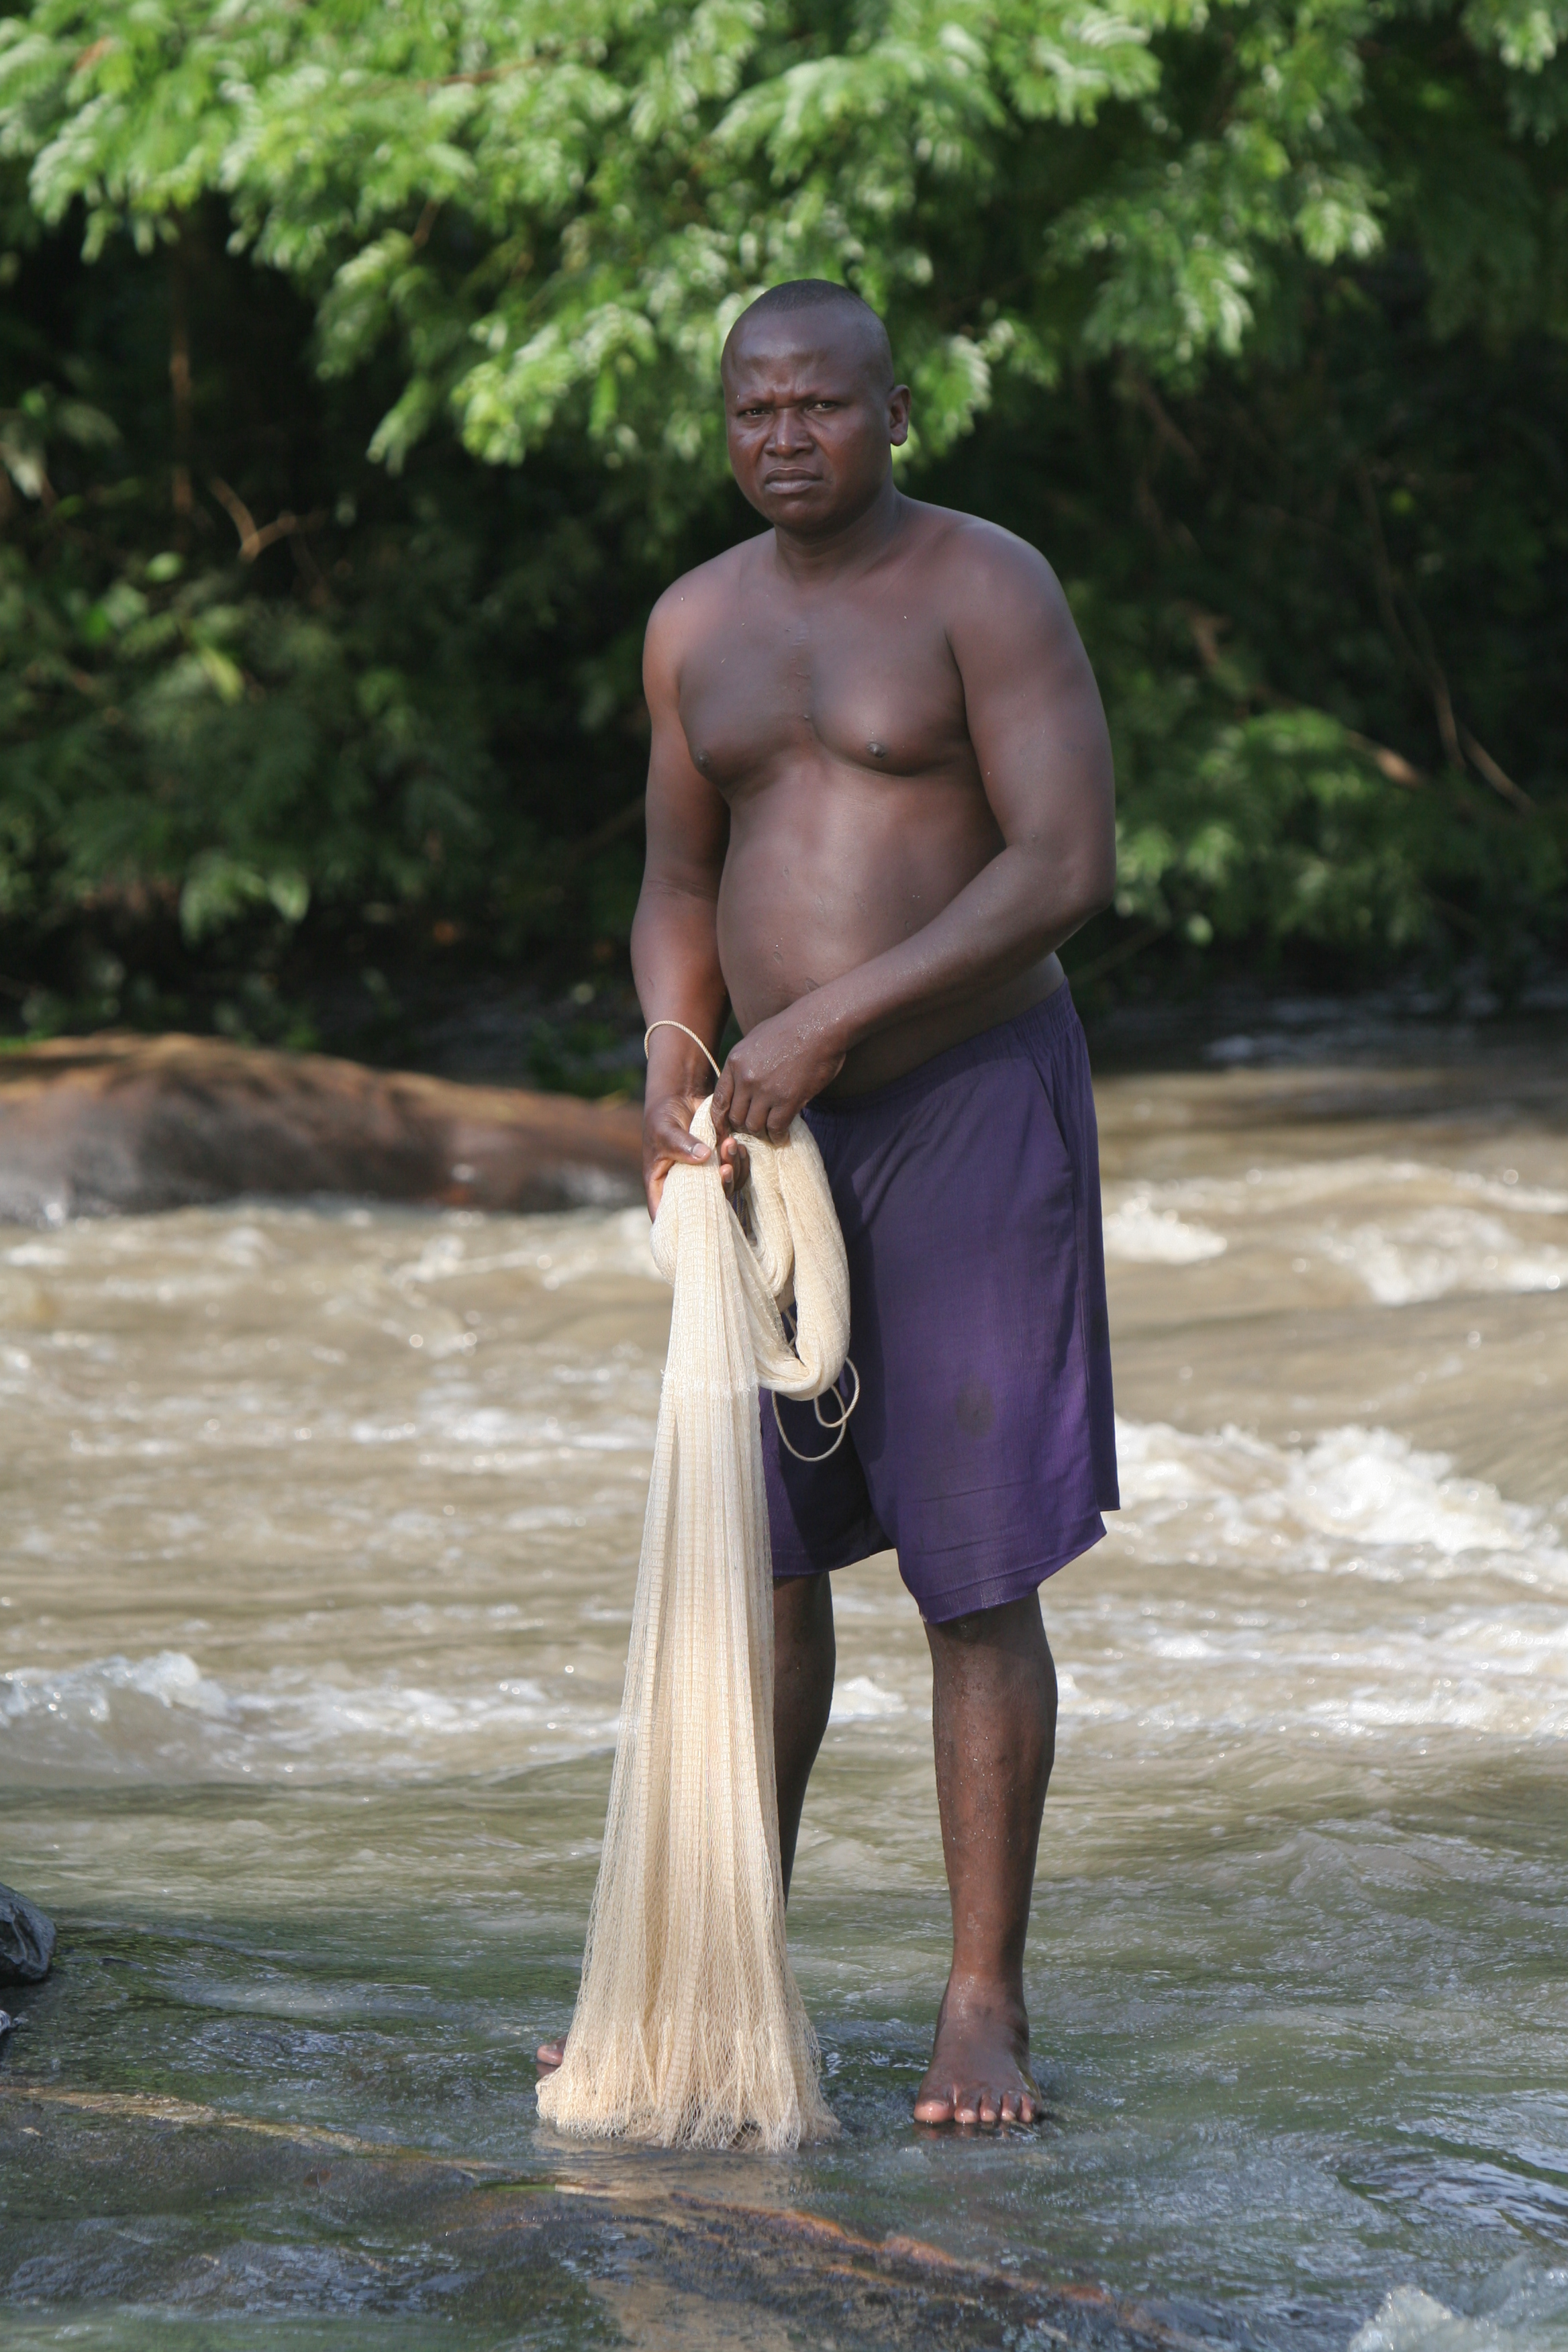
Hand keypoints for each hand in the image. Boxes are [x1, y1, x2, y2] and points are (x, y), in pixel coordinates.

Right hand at [643, 1089, 748, 1217]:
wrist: (680, 1097)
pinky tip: (738, 1146)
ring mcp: (705, 1177)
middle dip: (721, 1187)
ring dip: (733, 1169)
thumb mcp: (665, 1131)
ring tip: (730, 1143)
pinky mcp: (720, 1165)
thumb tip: (704, 1156)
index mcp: (662, 1185)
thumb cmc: (663, 1116)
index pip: (666, 1215)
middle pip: (706, 1205)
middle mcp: (685, 1187)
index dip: (681, 1223)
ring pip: (726, 1188)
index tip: (700, 1213)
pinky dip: (741, 1162)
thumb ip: (681, 1145)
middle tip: (724, 1167)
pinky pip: (737, 1174)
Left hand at [711, 1001, 847, 1141]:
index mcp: (735, 1062)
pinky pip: (775, 1127)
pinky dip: (778, 1135)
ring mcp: (766, 1089)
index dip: (721, 1120)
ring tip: (770, 1131)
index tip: (728, 1128)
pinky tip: (783, 1135)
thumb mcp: (756, 1039)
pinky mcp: (787, 1099)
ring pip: (754, 1126)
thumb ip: (744, 1063)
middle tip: (756, 1128)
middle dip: (744, 1127)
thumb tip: (740, 1084)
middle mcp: (746, 1077)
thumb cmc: (793, 1028)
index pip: (719, 1101)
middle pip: (735, 1117)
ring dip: (762, 1132)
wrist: (820, 1023)